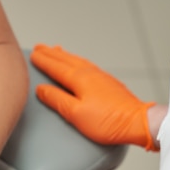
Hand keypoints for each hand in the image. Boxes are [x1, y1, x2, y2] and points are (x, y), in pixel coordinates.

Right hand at [30, 44, 156, 149]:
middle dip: (51, 53)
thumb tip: (41, 89)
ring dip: (64, 55)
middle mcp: (90, 74)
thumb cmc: (107, 121)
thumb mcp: (75, 114)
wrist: (137, 122)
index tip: (33, 54)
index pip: (56, 67)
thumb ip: (56, 99)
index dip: (43, 61)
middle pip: (66, 60)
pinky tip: (77, 64)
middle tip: (39, 47)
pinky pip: (86, 66)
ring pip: (77, 61)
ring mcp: (101, 77)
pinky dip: (76, 61)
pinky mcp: (108, 83)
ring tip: (55, 51)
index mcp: (79, 79)